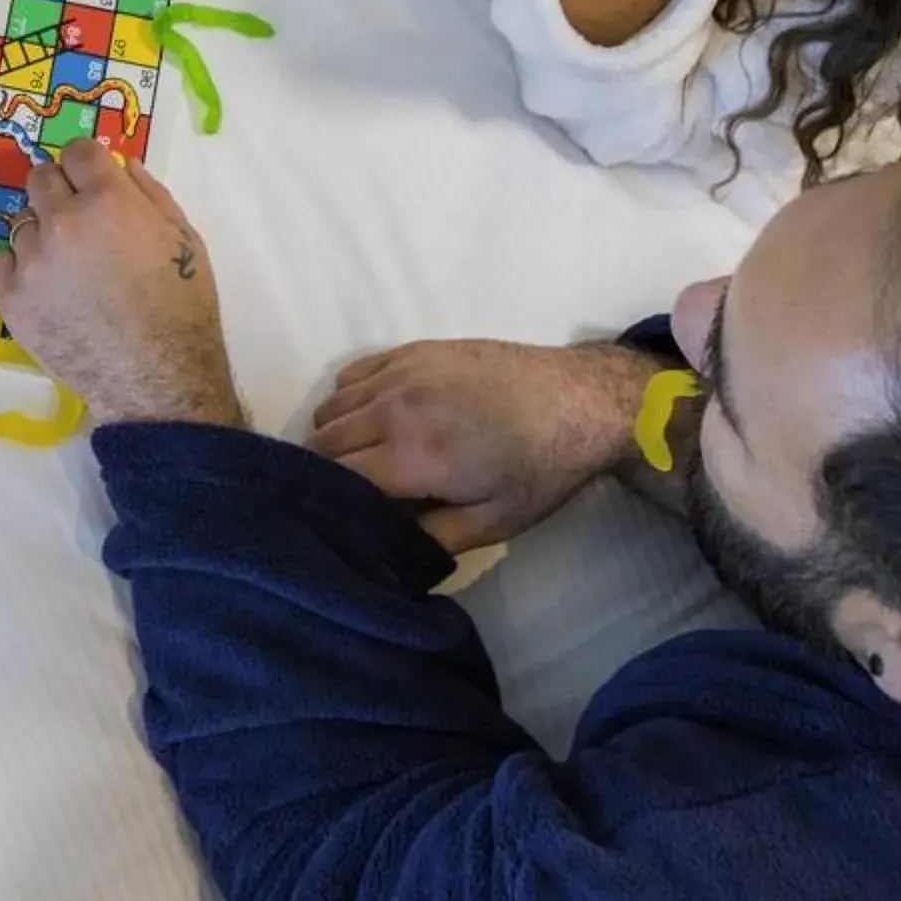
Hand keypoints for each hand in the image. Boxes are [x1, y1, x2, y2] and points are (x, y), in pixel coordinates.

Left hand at [0, 139, 240, 425]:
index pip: (78, 151)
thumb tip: (122, 164)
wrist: (155, 377)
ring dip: (43, 235)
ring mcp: (31, 261)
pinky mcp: (11, 297)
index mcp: (108, 201)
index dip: (87, 164)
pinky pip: (1, 263)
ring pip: (23, 223)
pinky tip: (48, 289)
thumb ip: (149, 192)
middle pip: (41, 178)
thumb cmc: (182, 307)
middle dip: (60, 191)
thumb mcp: (184, 238)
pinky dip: (21, 270)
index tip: (92, 179)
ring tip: (70, 268)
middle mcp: (63, 222)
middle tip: (79, 220)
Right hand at [307, 339, 652, 551]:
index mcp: (412, 456)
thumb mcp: (494, 523)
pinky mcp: (410, 350)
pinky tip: (378, 418)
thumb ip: (429, 540)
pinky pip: (350, 374)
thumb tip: (382, 550)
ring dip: (337, 436)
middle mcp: (393, 407)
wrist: (579, 399)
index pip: (333, 477)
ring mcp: (399, 372)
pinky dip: (350, 400)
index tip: (337, 520)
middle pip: (321, 441)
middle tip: (353, 495)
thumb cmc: (540, 468)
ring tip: (366, 458)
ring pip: (331, 406)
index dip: (328, 503)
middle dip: (326, 472)